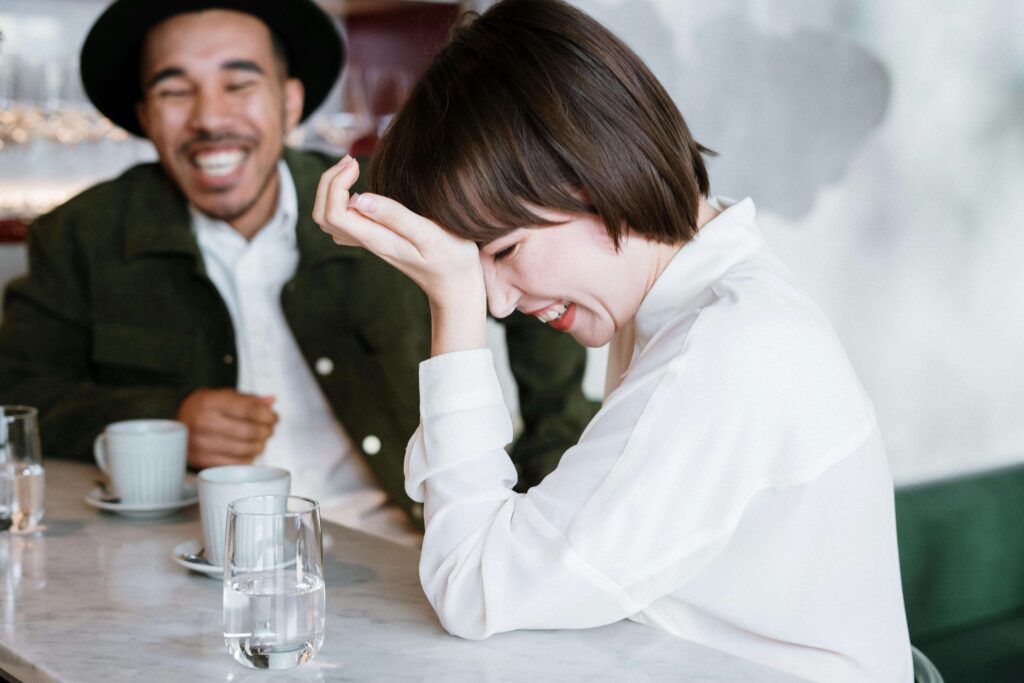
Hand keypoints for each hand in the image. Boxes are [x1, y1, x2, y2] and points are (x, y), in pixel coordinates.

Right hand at [176, 389, 277, 468]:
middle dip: (266, 431)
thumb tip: (271, 401)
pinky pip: (235, 464)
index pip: (250, 410)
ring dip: (260, 446)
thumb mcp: (225, 396)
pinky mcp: (201, 461)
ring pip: (245, 450)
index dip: (268, 415)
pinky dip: (248, 458)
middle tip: (269, 430)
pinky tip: (248, 451)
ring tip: (260, 440)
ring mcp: (201, 444)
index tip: (274, 418)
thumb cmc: (208, 407)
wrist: (179, 421)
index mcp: (210, 402)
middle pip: (250, 432)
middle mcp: (203, 422)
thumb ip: (250, 399)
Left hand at [314, 156, 486, 353]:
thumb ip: (396, 216)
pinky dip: (340, 200)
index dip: (336, 184)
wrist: (456, 285)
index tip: (357, 164)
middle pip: (323, 215)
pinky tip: (358, 187)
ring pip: (329, 219)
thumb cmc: (451, 258)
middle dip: (328, 182)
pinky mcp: (377, 239)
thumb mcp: (430, 234)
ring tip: (352, 168)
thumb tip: (359, 198)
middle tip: (351, 161)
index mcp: (378, 239)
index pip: (334, 213)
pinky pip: (343, 222)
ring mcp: (370, 242)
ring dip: (331, 190)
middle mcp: (368, 242)